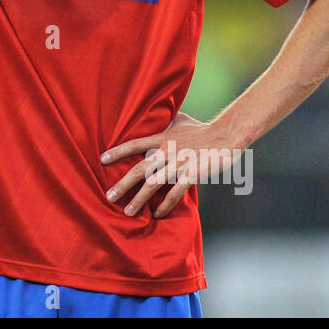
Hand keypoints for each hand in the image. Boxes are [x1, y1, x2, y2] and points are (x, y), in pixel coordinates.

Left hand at [100, 113, 237, 218]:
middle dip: (122, 184)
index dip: (118, 151)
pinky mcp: (192, 175)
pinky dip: (165, 205)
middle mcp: (167, 151)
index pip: (134, 144)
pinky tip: (157, 214)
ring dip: (139, 199)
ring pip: (154, 184)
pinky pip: (175, 193)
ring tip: (128, 212)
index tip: (102, 159)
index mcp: (162, 137)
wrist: (226, 135)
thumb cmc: (202, 128)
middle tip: (109, 197)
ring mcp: (179, 164)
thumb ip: (164, 121)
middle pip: (139, 169)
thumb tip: (154, 113)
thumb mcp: (180, 120)